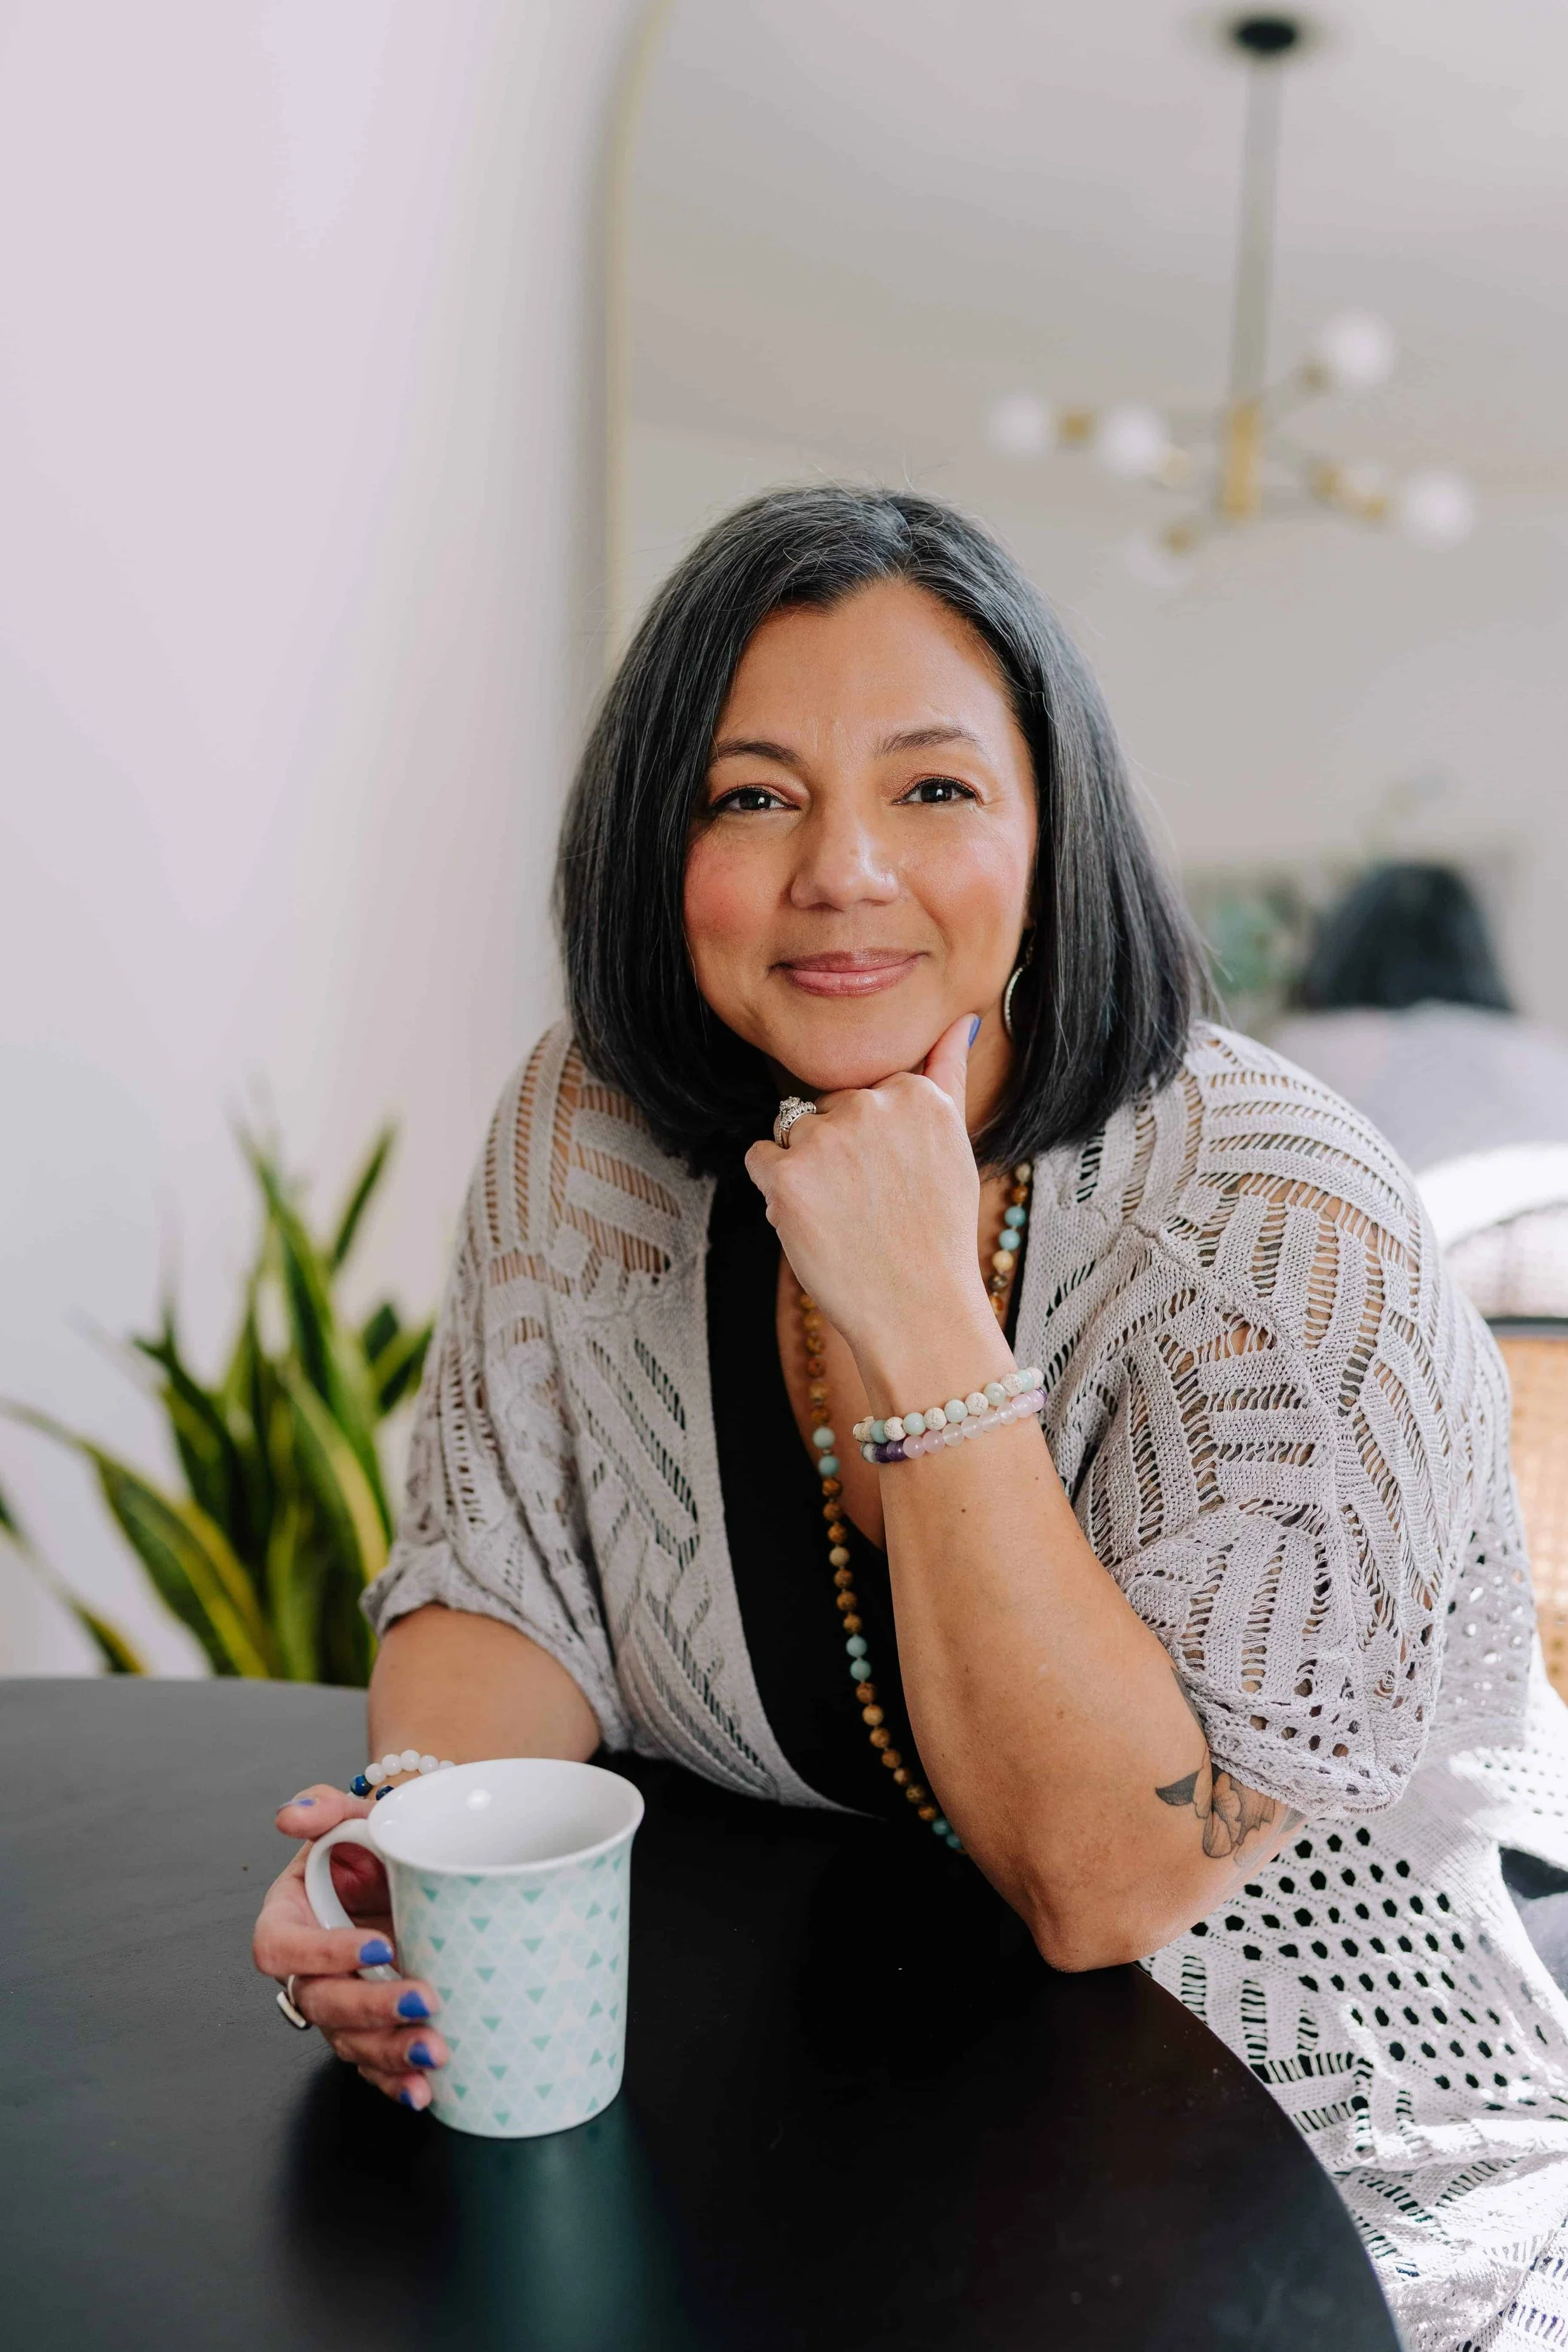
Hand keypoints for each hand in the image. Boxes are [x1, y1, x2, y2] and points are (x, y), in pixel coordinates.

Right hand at [253, 1783, 446, 2110]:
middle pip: (321, 2002)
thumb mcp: (353, 1819)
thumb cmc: (375, 1844)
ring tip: (435, 2053)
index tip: (376, 1946)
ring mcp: (339, 2003)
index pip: (281, 1948)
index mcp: (289, 1917)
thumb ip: (323, 1809)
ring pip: (347, 2042)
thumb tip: (290, 1814)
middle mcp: (309, 1967)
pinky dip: (395, 2082)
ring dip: (389, 2053)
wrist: (417, 1867)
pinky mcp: (370, 2028)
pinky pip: (373, 2064)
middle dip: (370, 2008)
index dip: (322, 1953)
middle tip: (423, 2000)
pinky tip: (425, 2091)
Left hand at [744, 1012, 1001, 1392]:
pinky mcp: (787, 1175)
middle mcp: (871, 1105)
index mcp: (915, 1093)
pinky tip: (814, 1222)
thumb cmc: (936, 1236)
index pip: (864, 1094)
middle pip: (824, 1110)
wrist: (917, 1312)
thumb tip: (960, 1019)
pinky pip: (759, 1159)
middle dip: (836, 1152)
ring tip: (845, 1217)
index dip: (871, 1143)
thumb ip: (946, 1075)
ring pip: (790, 1133)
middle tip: (870, 1206)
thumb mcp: (956, 1146)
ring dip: (804, 1171)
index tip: (895, 1181)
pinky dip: (775, 1191)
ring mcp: (826, 1138)